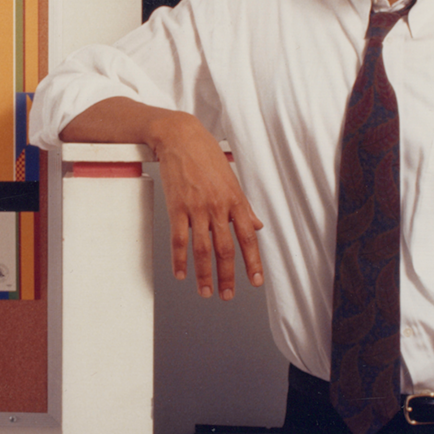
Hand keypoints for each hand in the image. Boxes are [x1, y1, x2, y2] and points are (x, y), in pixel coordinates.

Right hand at [149, 111, 263, 299]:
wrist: (180, 137)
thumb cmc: (206, 156)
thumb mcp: (232, 180)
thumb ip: (244, 206)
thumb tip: (256, 225)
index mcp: (235, 200)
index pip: (248, 237)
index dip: (253, 262)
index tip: (256, 281)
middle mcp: (218, 207)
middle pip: (225, 249)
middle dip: (228, 276)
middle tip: (227, 295)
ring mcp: (196, 208)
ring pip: (202, 249)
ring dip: (205, 274)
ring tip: (206, 292)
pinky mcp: (176, 207)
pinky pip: (179, 239)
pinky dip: (179, 260)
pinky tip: (181, 273)